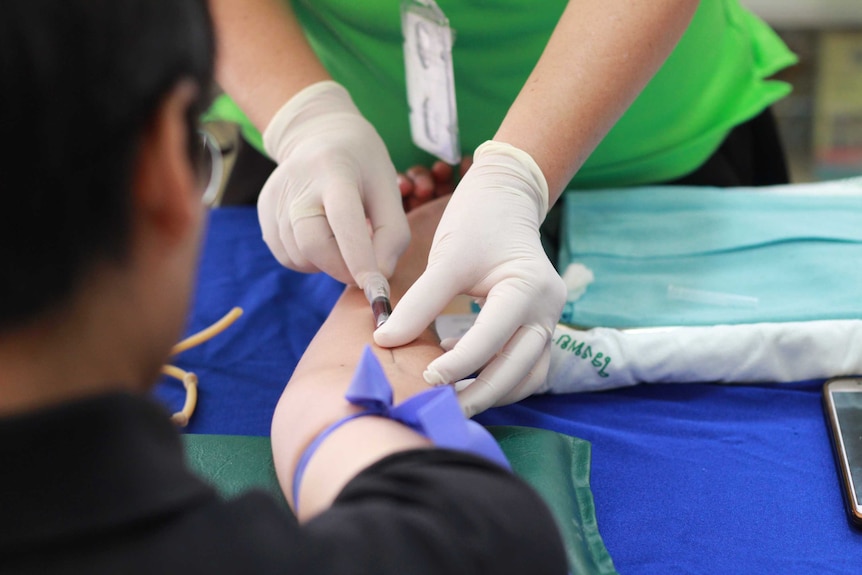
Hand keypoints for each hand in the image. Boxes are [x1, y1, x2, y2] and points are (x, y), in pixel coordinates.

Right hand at [258, 81, 409, 285]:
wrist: (319, 134)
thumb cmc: (363, 166)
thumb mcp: (389, 189)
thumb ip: (393, 234)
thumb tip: (380, 276)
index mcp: (335, 170)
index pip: (344, 219)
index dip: (359, 257)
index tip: (376, 287)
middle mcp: (298, 183)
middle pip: (313, 244)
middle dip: (343, 268)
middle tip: (364, 270)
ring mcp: (275, 198)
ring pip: (300, 256)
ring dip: (327, 263)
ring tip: (342, 238)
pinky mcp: (264, 212)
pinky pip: (287, 256)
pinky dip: (310, 260)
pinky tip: (322, 236)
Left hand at [375, 141, 566, 416]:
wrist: (506, 198)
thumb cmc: (477, 221)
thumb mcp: (447, 258)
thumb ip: (419, 302)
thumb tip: (385, 340)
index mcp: (530, 289)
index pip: (493, 338)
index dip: (459, 364)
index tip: (425, 377)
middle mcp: (548, 310)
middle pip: (519, 369)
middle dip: (480, 393)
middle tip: (440, 408)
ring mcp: (549, 321)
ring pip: (528, 376)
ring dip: (493, 393)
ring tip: (452, 402)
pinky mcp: (539, 327)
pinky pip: (525, 367)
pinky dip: (500, 379)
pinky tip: (465, 376)